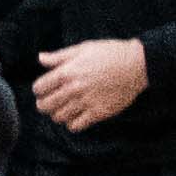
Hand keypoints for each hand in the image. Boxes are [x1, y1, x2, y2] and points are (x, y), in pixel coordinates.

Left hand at [32, 37, 148, 131]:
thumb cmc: (109, 53)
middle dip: (43, 105)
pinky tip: (76, 117)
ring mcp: (87, 102)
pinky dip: (72, 124)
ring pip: (59, 117)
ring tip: (62, 110)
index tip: (42, 90)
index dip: (38, 90)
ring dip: (57, 115)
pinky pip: (76, 126)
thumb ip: (59, 57)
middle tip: (47, 103)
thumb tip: (40, 58)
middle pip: (45, 106)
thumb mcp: (82, 49)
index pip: (39, 88)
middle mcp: (74, 88)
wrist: (136, 65)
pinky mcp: (99, 113)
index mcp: (67, 72)